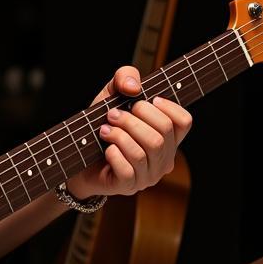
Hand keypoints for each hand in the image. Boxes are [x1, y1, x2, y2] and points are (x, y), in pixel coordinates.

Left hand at [65, 65, 191, 198]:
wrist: (79, 157)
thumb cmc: (102, 125)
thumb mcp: (111, 94)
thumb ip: (125, 78)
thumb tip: (134, 88)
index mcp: (167, 137)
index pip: (184, 122)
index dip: (167, 107)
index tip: (144, 100)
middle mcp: (163, 158)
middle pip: (161, 134)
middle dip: (134, 119)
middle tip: (113, 114)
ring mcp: (148, 176)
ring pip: (144, 151)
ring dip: (120, 134)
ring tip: (105, 128)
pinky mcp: (129, 186)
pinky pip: (128, 169)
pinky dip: (114, 153)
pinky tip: (105, 147)